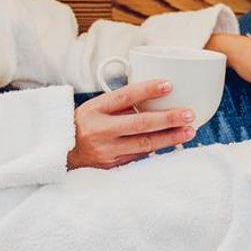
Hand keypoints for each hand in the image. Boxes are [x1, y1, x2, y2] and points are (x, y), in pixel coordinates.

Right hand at [66, 81, 195, 169]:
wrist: (61, 152)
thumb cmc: (85, 124)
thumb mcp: (96, 107)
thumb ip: (121, 102)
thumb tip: (156, 94)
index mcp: (95, 109)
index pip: (124, 96)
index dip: (147, 90)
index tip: (169, 85)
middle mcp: (99, 130)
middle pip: (139, 124)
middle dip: (167, 119)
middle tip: (189, 114)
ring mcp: (106, 151)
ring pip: (144, 144)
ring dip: (170, 138)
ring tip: (189, 131)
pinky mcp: (112, 166)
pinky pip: (140, 156)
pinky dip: (158, 149)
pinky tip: (174, 144)